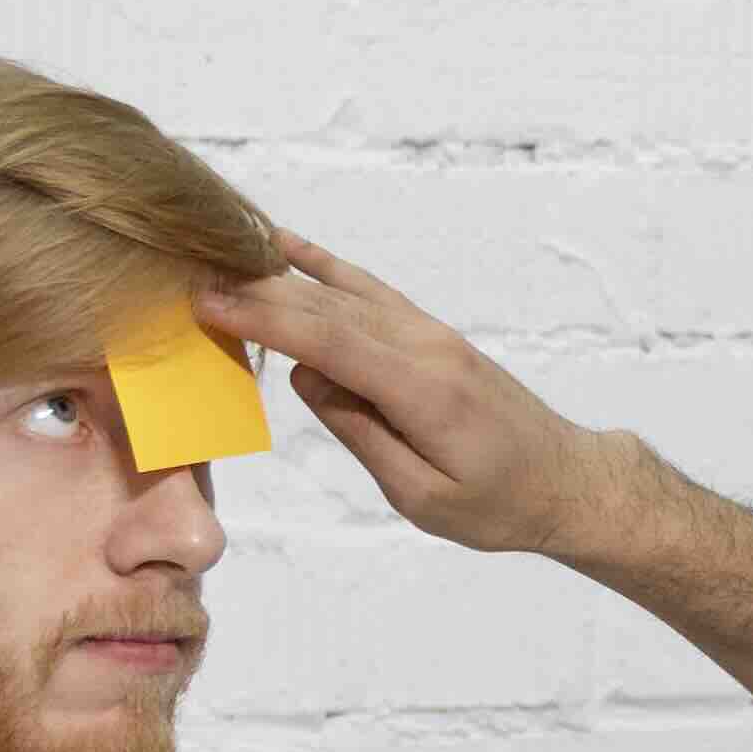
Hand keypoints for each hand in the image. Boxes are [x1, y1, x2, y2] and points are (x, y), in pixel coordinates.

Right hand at [201, 236, 633, 559]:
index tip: (204, 302)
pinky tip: (286, 246)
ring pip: (345, 293)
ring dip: (280, 275)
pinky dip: (325, 267)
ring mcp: (431, 334)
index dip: (263, 319)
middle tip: (186, 276)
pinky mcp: (431, 335)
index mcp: (423, 390)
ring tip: (218, 254)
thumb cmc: (498, 504)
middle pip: (328, 308)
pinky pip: (370, 292)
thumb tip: (306, 378)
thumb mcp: (422, 495)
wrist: (566, 480)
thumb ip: (362, 434)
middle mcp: (426, 348)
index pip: (327, 342)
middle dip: (256, 292)